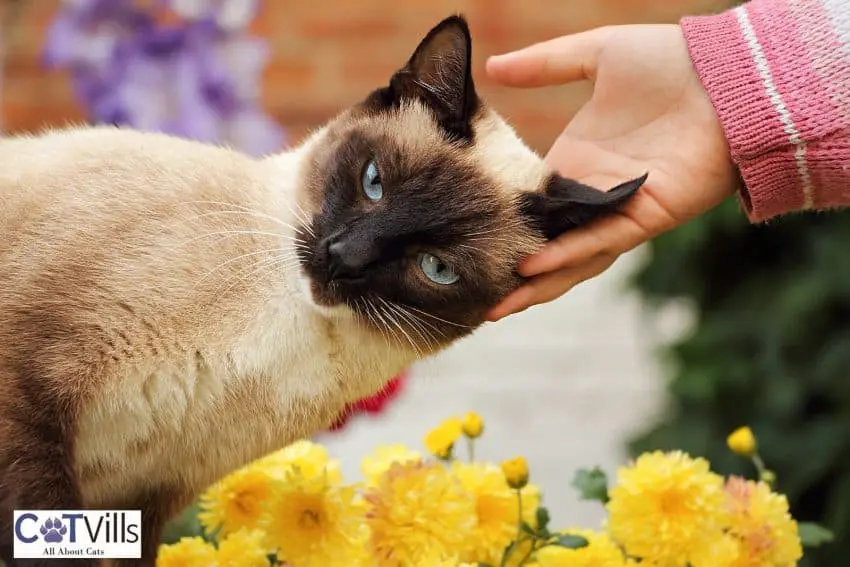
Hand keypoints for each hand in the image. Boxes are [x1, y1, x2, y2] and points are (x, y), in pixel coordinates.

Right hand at [485, 24, 738, 320]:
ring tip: (495, 306)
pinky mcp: (645, 217)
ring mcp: (617, 210)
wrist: (726, 73)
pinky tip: (532, 268)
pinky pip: (599, 242)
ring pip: (570, 258)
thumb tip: (493, 67)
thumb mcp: (597, 53)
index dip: (501, 227)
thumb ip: (544, 65)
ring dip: (535, 285)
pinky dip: (567, 256)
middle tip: (471, 297)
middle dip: (512, 274)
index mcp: (576, 163)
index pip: (531, 207)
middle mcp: (591, 194)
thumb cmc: (668, 62)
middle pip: (545, 244)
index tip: (463, 243)